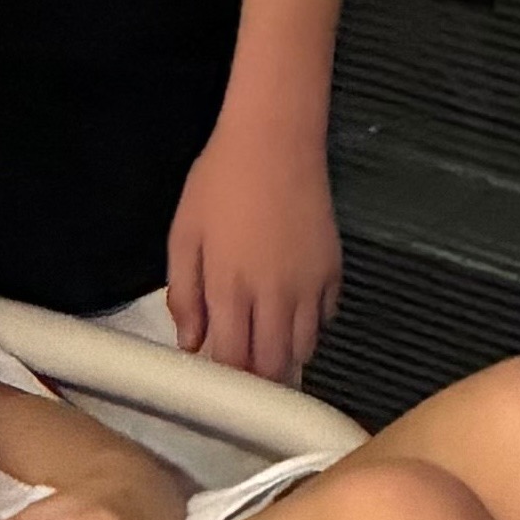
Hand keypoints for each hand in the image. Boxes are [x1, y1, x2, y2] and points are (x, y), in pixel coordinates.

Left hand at [166, 118, 341, 383]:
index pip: (234, 361)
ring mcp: (311, 286)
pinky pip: (327, 319)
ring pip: (304, 350)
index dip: (227, 379)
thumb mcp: (184, 234)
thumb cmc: (221, 182)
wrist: (275, 140)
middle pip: (274, 367)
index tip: (217, 379)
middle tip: (242, 364)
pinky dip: (310, 325)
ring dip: (283, 354)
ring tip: (265, 339)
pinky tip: (291, 307)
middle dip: (257, 376)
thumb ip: (184, 294)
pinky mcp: (335, 271)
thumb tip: (191, 344)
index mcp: (231, 289)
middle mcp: (276, 297)